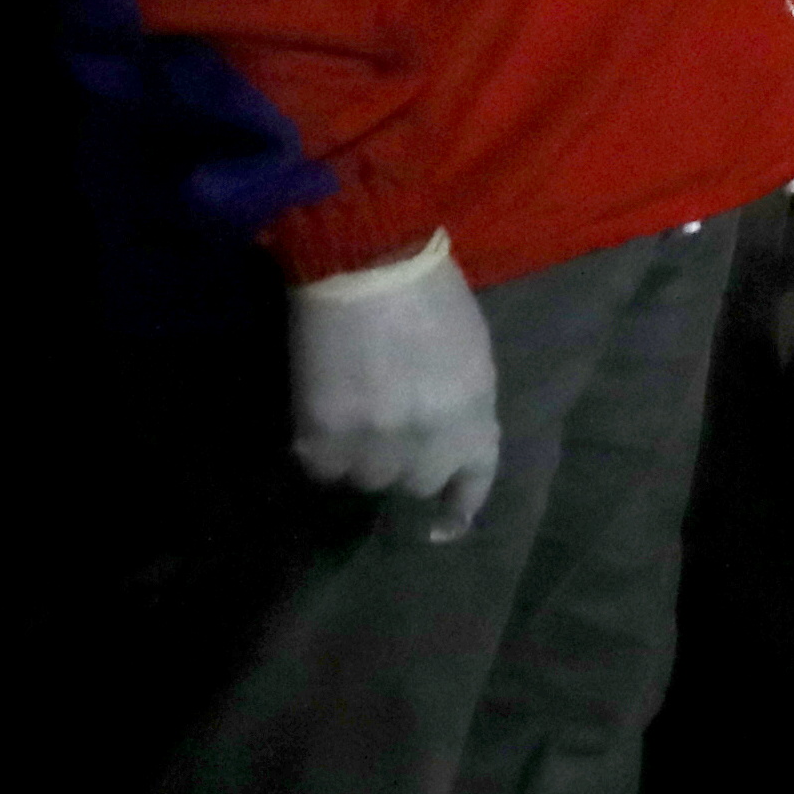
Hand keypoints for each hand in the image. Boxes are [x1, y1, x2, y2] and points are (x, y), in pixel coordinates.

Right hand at [287, 235, 502, 541]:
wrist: (368, 266)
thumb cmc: (428, 294)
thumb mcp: (470, 354)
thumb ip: (462, 406)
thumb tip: (445, 441)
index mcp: (474, 418)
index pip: (473, 481)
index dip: (457, 506)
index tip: (440, 526)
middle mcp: (430, 444)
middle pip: (414, 484)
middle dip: (403, 461)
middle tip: (384, 425)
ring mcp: (376, 447)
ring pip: (365, 479)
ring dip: (359, 455)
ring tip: (351, 411)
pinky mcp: (325, 440)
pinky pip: (321, 468)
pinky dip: (319, 448)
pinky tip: (321, 412)